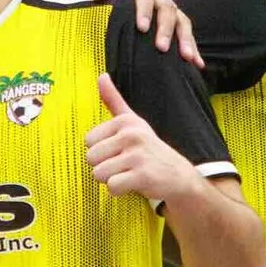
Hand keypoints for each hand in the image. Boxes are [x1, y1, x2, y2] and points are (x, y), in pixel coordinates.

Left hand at [84, 0, 202, 68]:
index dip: (144, 9)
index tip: (142, 27)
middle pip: (166, 9)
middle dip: (165, 28)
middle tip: (161, 47)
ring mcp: (166, 7)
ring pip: (180, 20)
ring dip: (184, 39)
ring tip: (186, 56)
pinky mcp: (173, 20)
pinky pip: (185, 31)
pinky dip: (192, 47)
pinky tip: (196, 63)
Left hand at [85, 73, 199, 209]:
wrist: (177, 174)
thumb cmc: (148, 148)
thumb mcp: (133, 122)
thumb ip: (113, 101)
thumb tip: (101, 76)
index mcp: (125, 121)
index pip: (88, 141)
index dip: (101, 150)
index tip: (119, 150)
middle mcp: (131, 135)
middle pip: (91, 158)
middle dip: (104, 166)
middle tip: (124, 164)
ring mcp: (137, 155)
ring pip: (99, 174)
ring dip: (112, 178)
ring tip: (129, 172)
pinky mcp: (142, 176)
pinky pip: (112, 187)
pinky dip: (120, 190)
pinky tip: (134, 183)